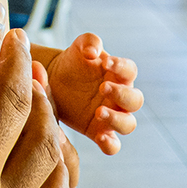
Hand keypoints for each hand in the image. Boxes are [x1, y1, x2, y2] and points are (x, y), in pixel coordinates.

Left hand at [46, 33, 142, 154]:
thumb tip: (93, 52)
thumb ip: (89, 42)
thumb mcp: (78, 47)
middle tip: (102, 88)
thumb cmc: (72, 62)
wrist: (51, 80)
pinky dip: (111, 144)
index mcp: (119, 74)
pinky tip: (100, 137)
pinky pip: (113, 145)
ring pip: (128, 124)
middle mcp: (120, 97)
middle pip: (135, 100)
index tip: (105, 63)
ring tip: (99, 112)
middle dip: (122, 95)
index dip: (121, 66)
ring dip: (117, 119)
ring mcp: (111, 116)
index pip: (130, 70)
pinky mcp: (98, 132)